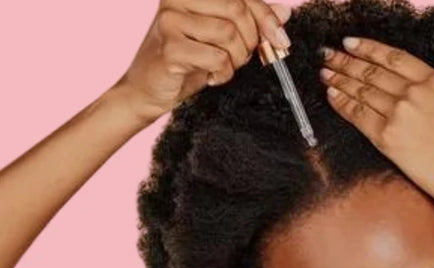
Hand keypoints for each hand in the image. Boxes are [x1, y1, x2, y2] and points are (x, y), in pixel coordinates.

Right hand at [115, 0, 291, 122]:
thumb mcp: (222, 38)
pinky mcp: (170, 47)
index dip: (266, 16)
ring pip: (229, 34)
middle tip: (240, 58)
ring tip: (221, 67)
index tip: (280, 39)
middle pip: (237, 10)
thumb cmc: (186, 61)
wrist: (148, 90)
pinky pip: (217, 57)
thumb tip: (285, 13)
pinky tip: (211, 77)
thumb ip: (250, 22)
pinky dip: (222, 73)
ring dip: (235, 59)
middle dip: (249, 40)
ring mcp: (170, 21)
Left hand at [320, 36, 433, 213]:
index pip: (394, 57)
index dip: (368, 48)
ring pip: (361, 90)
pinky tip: (331, 95)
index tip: (351, 43)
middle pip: (372, 71)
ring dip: (339, 79)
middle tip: (327, 55)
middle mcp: (415, 92)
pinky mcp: (388, 137)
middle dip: (345, 61)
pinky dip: (341, 103)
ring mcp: (400, 113)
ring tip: (324, 73)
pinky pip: (358, 115)